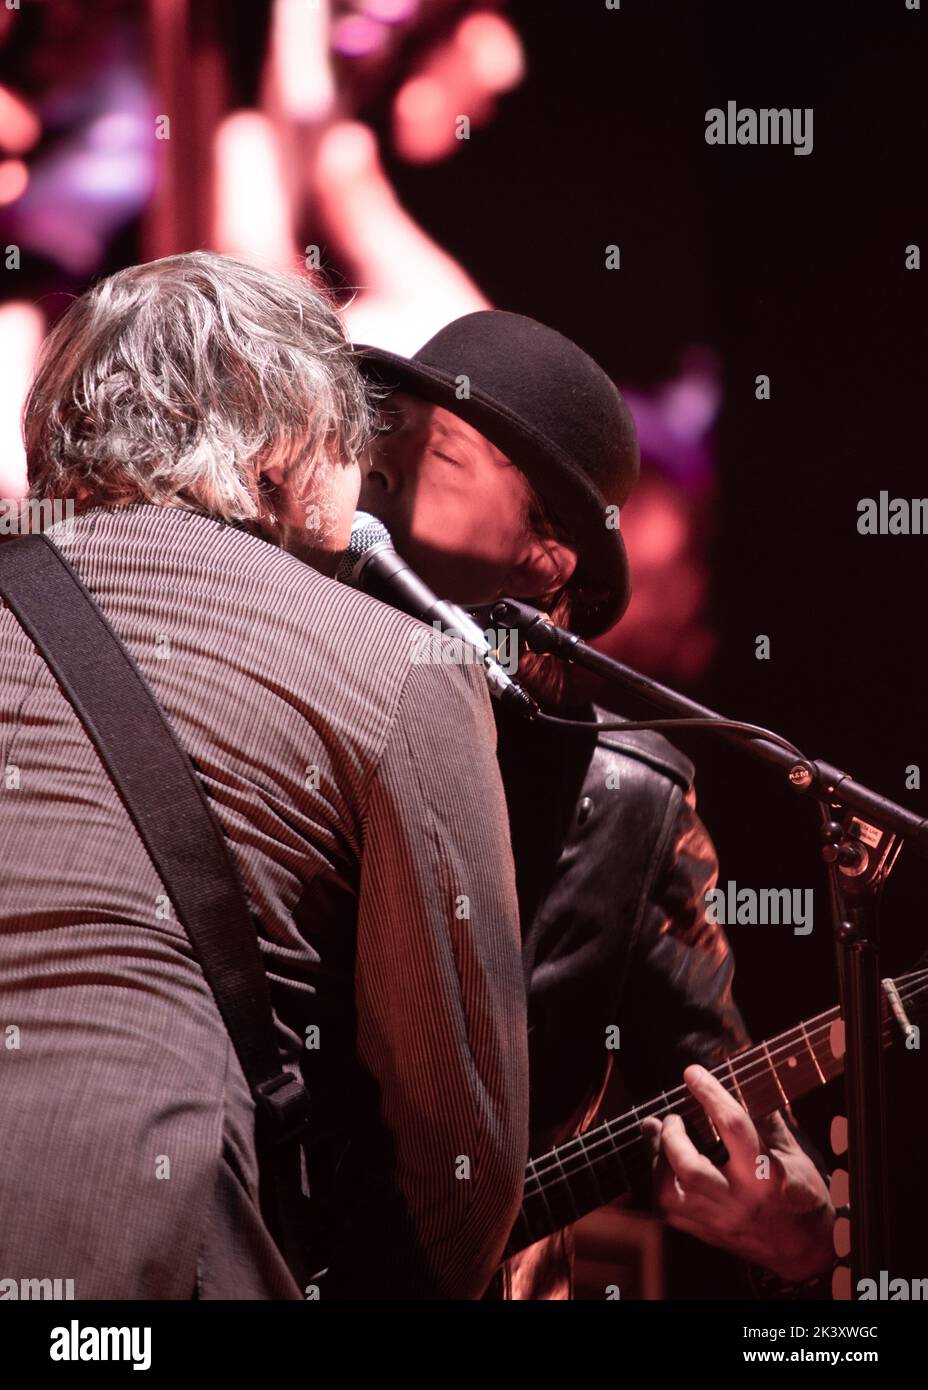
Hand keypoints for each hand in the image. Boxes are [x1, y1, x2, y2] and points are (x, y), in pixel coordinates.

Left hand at [640, 1064, 834, 1281]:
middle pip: (690, 1167)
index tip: (693, 1073)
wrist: (807, 1250)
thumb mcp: (794, 1154)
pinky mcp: (707, 1234)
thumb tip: (743, 1085)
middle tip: (671, 1119)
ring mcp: (720, 1220)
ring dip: (656, 1162)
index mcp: (766, 1175)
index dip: (710, 1094)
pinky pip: (670, 1212)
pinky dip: (659, 1185)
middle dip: (671, 1136)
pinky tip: (661, 1166)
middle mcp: (739, 1199)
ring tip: (657, 1139)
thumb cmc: (803, 1196)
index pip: (733, 1125)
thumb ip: (767, 1121)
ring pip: (670, 1194)